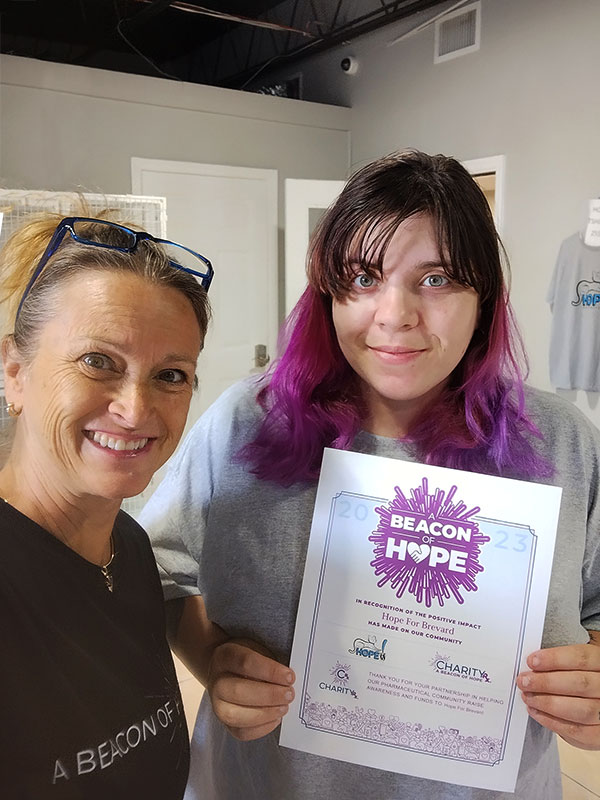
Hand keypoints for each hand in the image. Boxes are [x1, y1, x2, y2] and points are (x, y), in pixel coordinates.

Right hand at [206, 638, 294, 740]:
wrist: (228, 672)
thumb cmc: (249, 661)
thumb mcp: (257, 650)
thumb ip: (270, 661)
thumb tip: (289, 678)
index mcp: (224, 656)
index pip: (245, 662)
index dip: (270, 671)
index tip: (289, 677)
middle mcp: (216, 681)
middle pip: (238, 691)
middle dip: (269, 695)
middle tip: (289, 694)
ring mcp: (217, 705)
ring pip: (235, 715)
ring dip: (265, 714)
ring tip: (284, 707)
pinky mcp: (225, 723)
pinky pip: (240, 732)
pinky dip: (261, 728)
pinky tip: (275, 718)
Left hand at [517, 632, 599, 749]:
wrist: (597, 703)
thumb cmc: (585, 679)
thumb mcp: (580, 664)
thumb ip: (563, 661)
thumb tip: (535, 661)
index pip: (582, 658)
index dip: (555, 659)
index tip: (532, 661)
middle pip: (580, 683)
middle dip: (546, 682)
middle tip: (524, 681)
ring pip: (581, 710)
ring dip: (547, 703)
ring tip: (528, 697)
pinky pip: (578, 731)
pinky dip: (553, 722)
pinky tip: (536, 712)